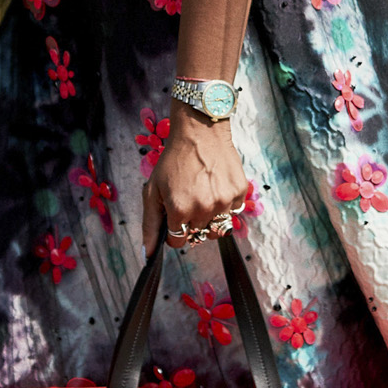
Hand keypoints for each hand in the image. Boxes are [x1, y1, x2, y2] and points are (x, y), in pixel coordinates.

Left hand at [143, 108, 252, 246]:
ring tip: (203, 195)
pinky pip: (232, 213)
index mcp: (180, 209)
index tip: (175, 217)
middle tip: (188, 199)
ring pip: (217, 228)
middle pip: (198, 235)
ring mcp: (224, 201)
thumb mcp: (153, 190)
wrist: (200, 132)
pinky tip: (216, 187)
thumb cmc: (174, 160)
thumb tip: (148, 255)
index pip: (178, 241)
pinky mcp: (239, 193)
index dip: (174, 231)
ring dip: (209, 218)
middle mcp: (204, 209)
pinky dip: (224, 206)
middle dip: (191, 223)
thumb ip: (150, 225)